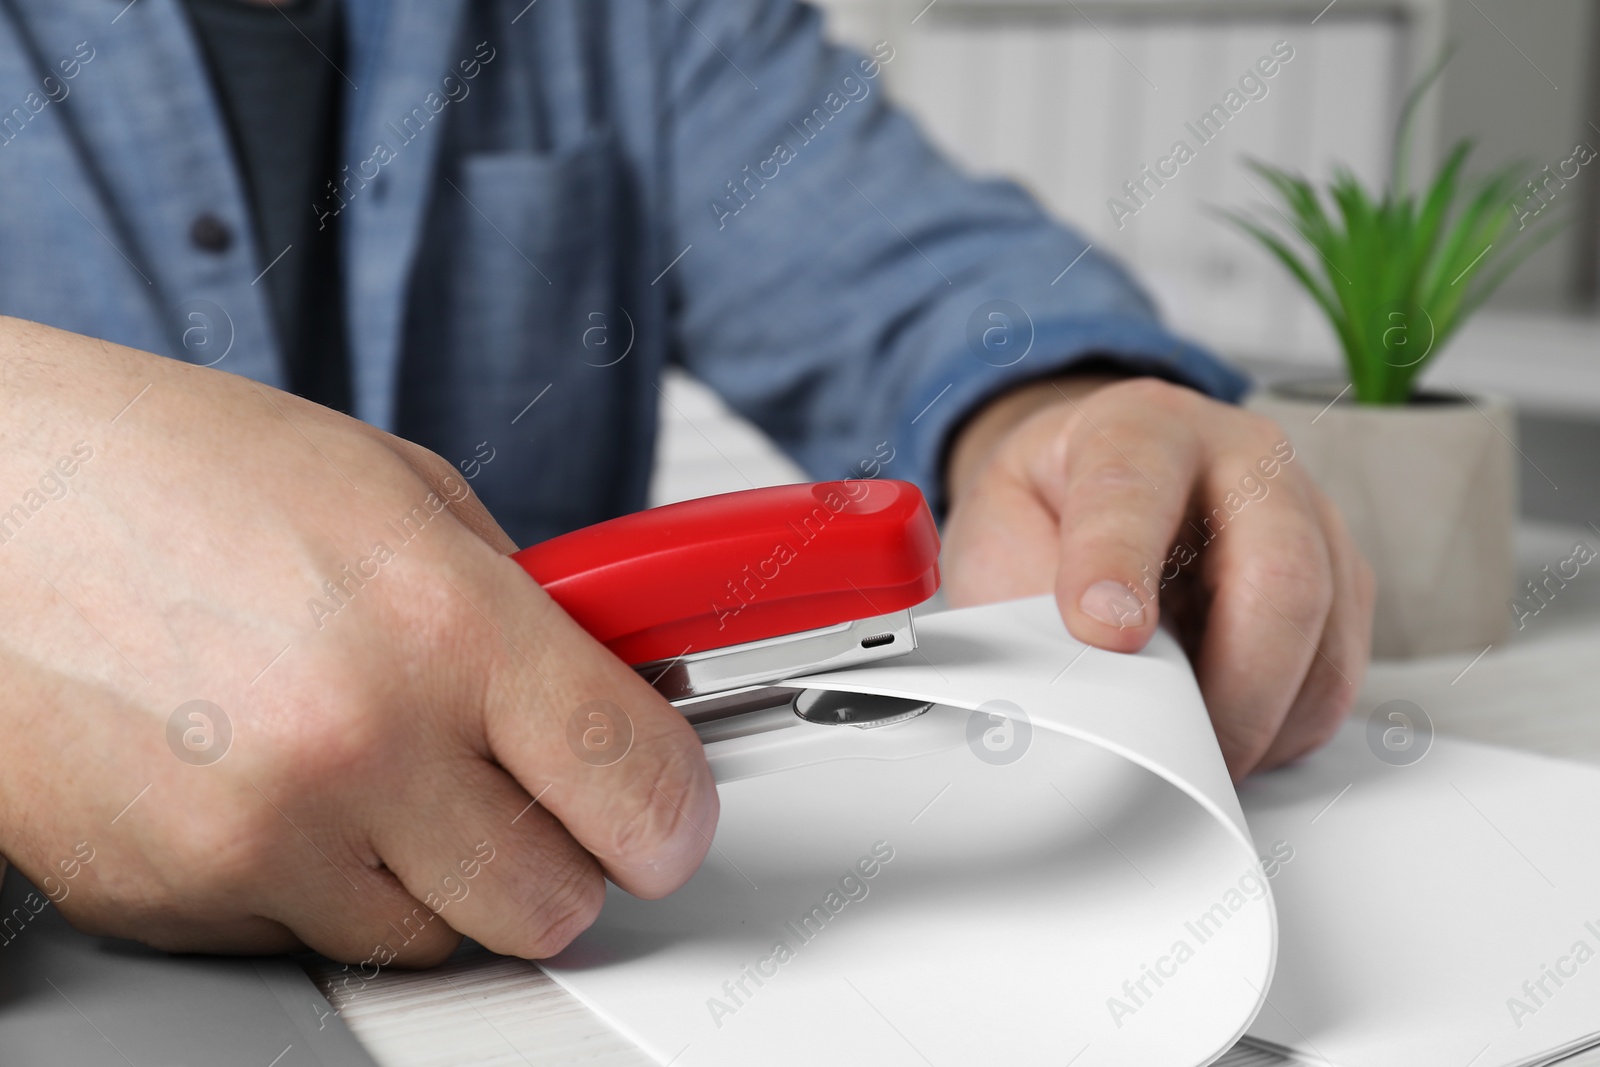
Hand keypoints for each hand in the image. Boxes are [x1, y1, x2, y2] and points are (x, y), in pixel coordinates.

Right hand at [0, 318, 715, 961]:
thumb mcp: (396, 490)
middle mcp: (355, 744)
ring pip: (436, 940)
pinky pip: (312, 941)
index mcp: (438, 622)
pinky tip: (283, 785)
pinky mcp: (172, 901)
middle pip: (553, 904)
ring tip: (382, 769)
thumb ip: (521, 607)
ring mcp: (257, 840)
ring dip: (442, 878)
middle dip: (563, 857)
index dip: (673, 811)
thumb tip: (606, 693)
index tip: (670, 815)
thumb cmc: (171, 472)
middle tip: (531, 796)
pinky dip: (325, 885)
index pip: (634, 782)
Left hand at [941, 374, 1373, 778]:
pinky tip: (1225, 730)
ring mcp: (1307, 514)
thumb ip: (1026, 592)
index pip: (1136, 488)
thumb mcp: (998, 531)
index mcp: (1139, 427)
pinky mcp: (1340, 578)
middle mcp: (1241, 458)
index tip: (1101, 636)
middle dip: (1229, 685)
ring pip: (1324, 637)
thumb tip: (1074, 678)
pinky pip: (1336, 674)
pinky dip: (1282, 727)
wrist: (1094, 479)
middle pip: (1279, 571)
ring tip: (1191, 751)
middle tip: (1172, 748)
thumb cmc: (1050, 507)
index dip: (1118, 565)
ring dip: (1259, 720)